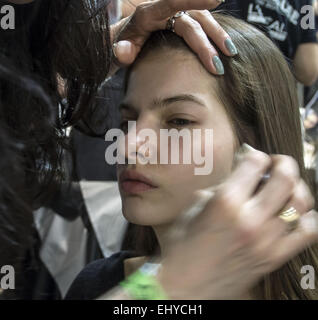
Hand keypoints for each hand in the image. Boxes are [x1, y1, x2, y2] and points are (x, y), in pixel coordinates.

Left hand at [111, 0, 236, 74]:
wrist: (125, 41)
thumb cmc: (122, 45)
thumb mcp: (117, 49)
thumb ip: (121, 51)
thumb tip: (123, 53)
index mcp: (149, 14)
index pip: (172, 1)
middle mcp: (165, 11)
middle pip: (192, 21)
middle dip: (207, 42)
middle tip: (217, 65)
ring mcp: (176, 16)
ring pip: (202, 20)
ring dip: (217, 36)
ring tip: (230, 53)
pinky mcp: (184, 23)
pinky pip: (203, 25)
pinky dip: (215, 35)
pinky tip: (226, 47)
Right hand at [158, 147, 317, 298]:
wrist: (185, 284)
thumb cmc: (183, 244)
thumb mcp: (196, 206)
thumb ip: (222, 186)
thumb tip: (242, 173)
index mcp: (226, 202)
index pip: (255, 163)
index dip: (254, 154)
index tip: (252, 157)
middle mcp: (250, 219)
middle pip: (285, 177)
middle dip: (283, 163)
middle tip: (276, 163)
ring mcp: (266, 240)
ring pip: (301, 202)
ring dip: (296, 187)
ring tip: (286, 186)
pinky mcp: (274, 258)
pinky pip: (307, 232)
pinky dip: (306, 217)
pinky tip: (294, 213)